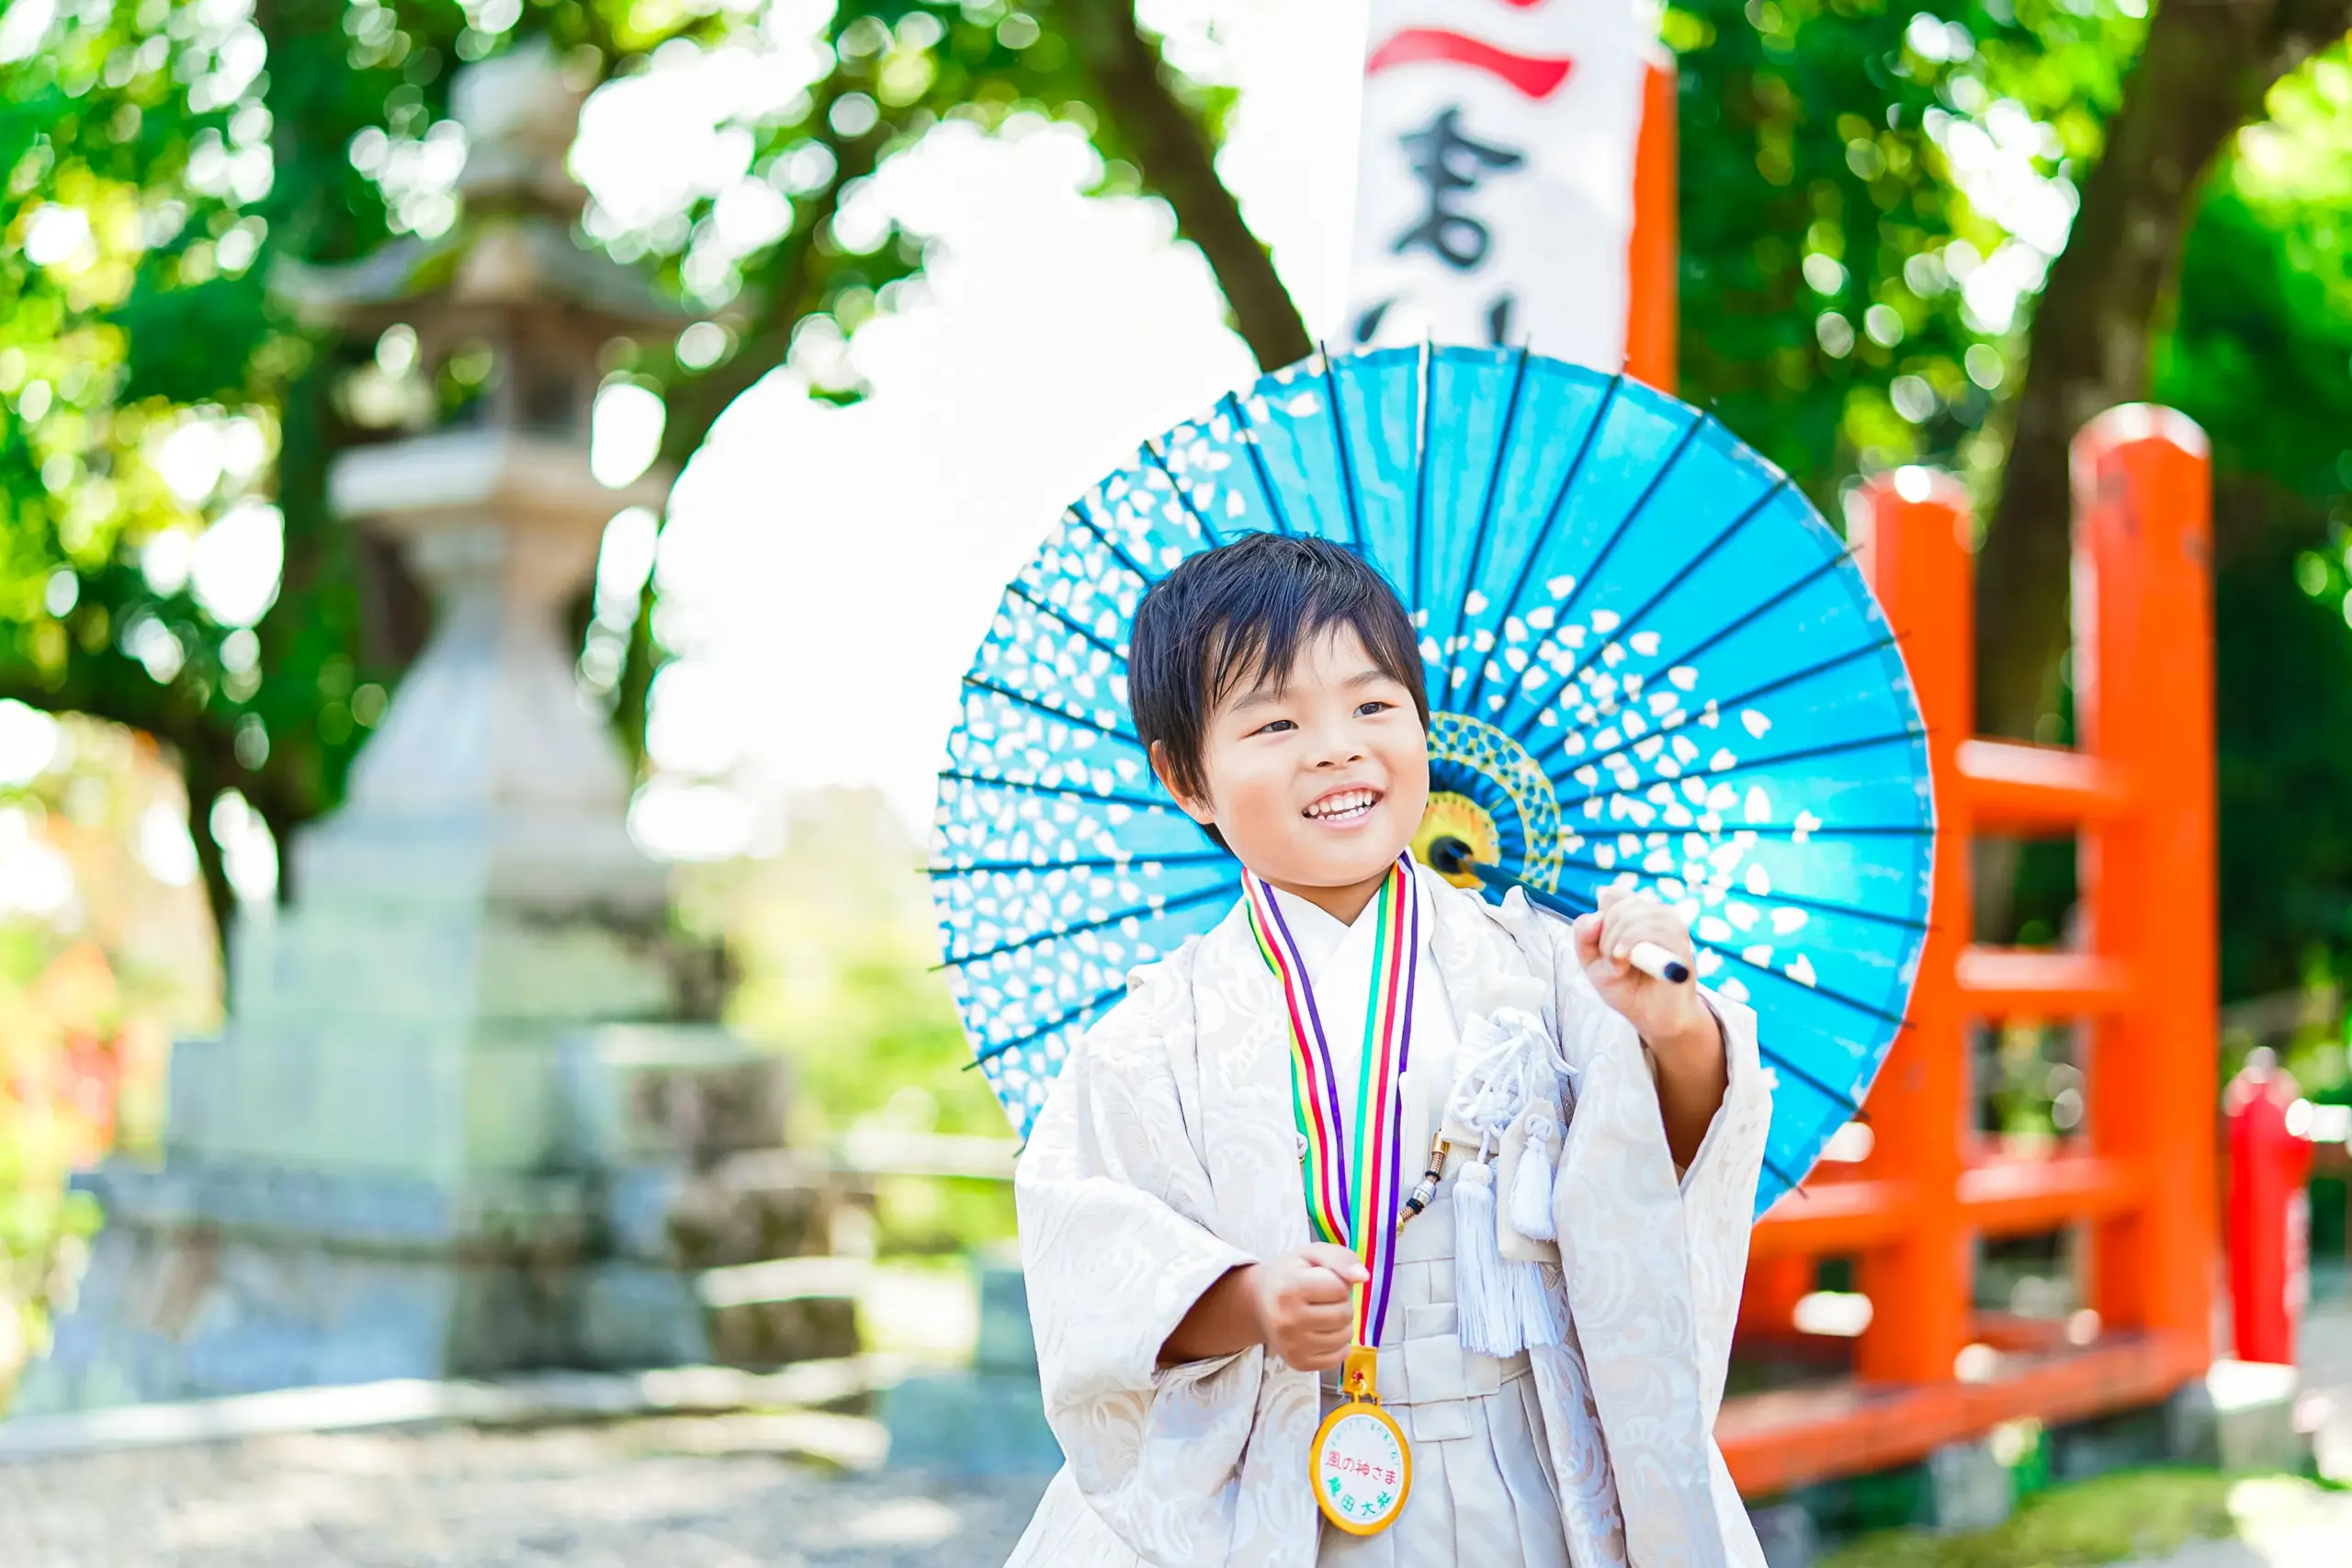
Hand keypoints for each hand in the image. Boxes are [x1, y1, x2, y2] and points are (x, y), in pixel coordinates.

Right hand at [1246, 1243, 1365, 1371]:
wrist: (1259, 1303)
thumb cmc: (1290, 1274)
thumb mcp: (1311, 1254)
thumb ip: (1340, 1258)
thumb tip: (1363, 1277)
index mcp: (1290, 1288)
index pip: (1340, 1289)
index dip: (1337, 1282)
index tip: (1321, 1281)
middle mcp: (1288, 1320)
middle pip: (1344, 1314)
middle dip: (1342, 1304)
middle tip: (1324, 1299)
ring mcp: (1292, 1345)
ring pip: (1344, 1337)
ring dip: (1342, 1324)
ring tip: (1324, 1314)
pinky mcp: (1298, 1363)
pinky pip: (1338, 1358)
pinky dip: (1339, 1345)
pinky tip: (1324, 1333)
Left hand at [1573, 885, 1710, 1050]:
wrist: (1653, 1018)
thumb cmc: (1626, 988)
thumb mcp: (1592, 963)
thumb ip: (1583, 936)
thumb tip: (1595, 916)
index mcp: (1639, 913)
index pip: (1612, 895)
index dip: (1600, 920)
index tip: (1601, 947)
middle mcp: (1658, 914)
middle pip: (1618, 906)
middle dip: (1605, 938)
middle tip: (1611, 963)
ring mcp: (1672, 927)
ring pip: (1632, 916)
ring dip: (1615, 944)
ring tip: (1619, 967)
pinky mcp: (1681, 945)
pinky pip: (1651, 930)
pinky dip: (1629, 945)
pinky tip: (1625, 963)